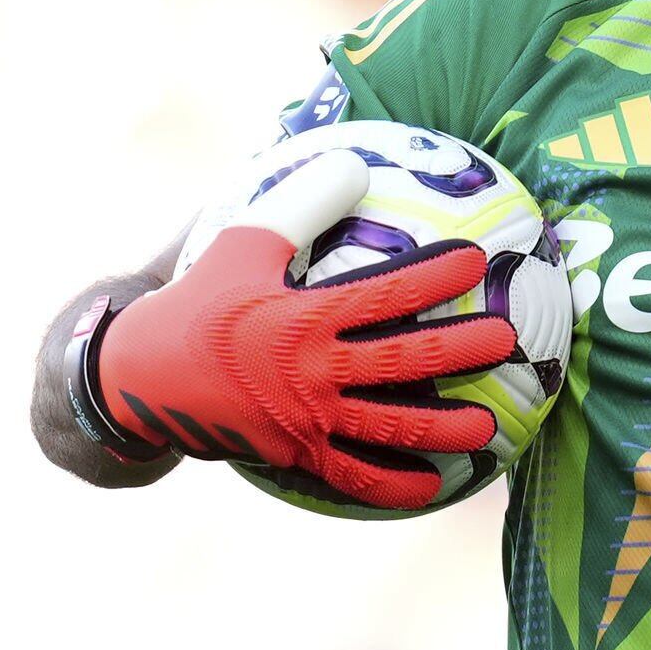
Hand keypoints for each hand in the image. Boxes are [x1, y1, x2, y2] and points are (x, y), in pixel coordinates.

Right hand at [87, 147, 520, 509]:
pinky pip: (356, 478)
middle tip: (507, 340)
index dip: (436, 275)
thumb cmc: (201, 303)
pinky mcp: (298, 455)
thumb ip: (298, 203)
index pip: (386, 292)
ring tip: (488, 427)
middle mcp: (313, 371)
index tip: (478, 260)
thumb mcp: (241, 243)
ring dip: (446, 430)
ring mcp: (308, 419)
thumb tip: (353, 163)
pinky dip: (396, 486)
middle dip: (463, 350)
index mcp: (304, 316)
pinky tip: (433, 485)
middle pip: (406, 361)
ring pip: (392, 429)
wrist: (143, 379)